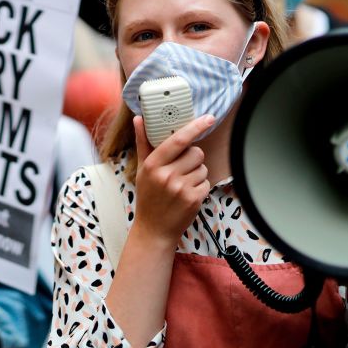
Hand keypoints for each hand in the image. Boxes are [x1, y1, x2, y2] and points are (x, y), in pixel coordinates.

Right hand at [132, 114, 214, 244]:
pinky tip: (187, 194)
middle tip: (182, 168)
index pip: (178, 140)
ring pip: (203, 168)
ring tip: (182, 184)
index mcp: (153, 164)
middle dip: (193, 157)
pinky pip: (206, 182)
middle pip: (196, 152)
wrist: (154, 229)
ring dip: (196, 173)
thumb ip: (143, 143)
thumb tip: (139, 119)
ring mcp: (181, 188)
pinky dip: (200, 187)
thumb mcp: (142, 169)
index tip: (208, 118)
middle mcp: (167, 175)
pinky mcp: (194, 199)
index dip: (195, 127)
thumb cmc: (148, 197)